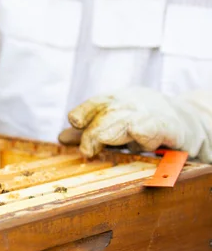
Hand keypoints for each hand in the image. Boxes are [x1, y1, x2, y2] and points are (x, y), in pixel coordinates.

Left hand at [58, 87, 211, 161]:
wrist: (188, 122)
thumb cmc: (145, 121)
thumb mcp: (116, 122)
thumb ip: (90, 129)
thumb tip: (62, 138)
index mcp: (118, 101)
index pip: (98, 103)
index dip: (85, 111)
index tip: (74, 121)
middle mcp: (134, 104)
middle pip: (111, 114)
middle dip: (96, 131)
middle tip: (87, 149)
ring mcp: (154, 115)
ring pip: (130, 122)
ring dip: (114, 131)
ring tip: (102, 141)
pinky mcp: (173, 130)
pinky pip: (159, 129)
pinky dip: (148, 131)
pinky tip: (138, 133)